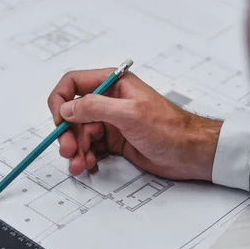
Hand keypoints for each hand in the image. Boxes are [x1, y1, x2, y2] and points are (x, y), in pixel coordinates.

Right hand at [48, 69, 221, 180]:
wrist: (190, 153)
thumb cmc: (169, 129)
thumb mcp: (130, 114)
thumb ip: (96, 107)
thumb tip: (67, 108)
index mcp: (113, 84)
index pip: (73, 84)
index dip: (60, 101)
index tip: (59, 121)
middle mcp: (109, 100)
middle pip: (73, 113)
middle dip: (68, 133)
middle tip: (68, 151)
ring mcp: (111, 122)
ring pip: (80, 133)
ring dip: (74, 149)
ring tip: (78, 165)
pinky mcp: (114, 141)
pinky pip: (90, 147)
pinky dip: (85, 156)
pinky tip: (88, 165)